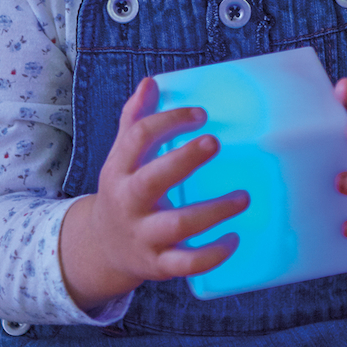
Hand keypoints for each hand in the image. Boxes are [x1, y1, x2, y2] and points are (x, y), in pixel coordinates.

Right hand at [60, 78, 248, 311]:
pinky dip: (212, 255)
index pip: (137, 138)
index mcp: (119, 170)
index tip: (201, 114)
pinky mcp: (158, 264)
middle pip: (152, 180)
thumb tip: (150, 81)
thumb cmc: (122, 190)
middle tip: (215, 142)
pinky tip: (235, 238)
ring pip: (177, 225)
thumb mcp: (120, 156)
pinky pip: (186, 264)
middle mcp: (128, 202)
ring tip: (244, 197)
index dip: (168, 121)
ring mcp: (143, 235)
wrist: (102, 248)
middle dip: (184, 160)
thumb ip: (135, 119)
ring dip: (213, 211)